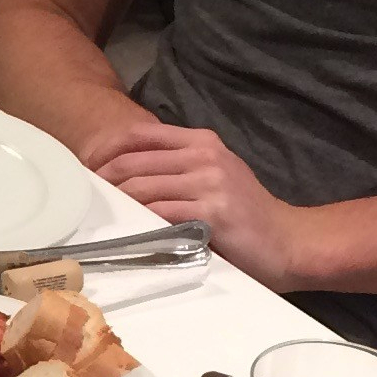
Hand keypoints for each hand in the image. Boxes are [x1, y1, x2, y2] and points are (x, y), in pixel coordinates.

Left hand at [89, 124, 302, 288]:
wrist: (289, 242)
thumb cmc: (247, 214)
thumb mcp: (214, 175)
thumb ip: (177, 167)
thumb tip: (124, 174)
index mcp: (201, 141)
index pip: (141, 133)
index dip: (107, 148)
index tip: (87, 167)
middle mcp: (204, 155)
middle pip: (134, 160)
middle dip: (104, 179)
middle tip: (88, 197)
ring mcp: (209, 181)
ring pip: (143, 186)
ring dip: (118, 202)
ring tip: (104, 214)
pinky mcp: (212, 211)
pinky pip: (162, 212)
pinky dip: (141, 221)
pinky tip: (131, 229)